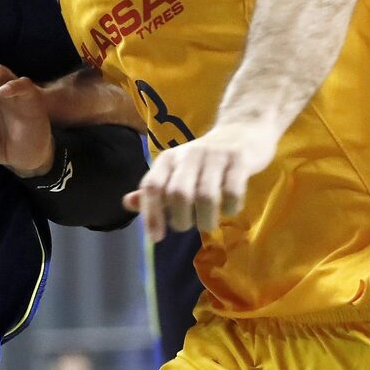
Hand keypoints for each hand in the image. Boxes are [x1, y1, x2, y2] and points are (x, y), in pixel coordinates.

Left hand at [121, 122, 276, 240]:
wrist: (240, 131)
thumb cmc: (203, 160)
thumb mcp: (175, 170)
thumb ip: (154, 189)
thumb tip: (128, 204)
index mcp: (168, 159)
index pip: (152, 186)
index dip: (151, 214)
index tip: (155, 238)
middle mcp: (188, 155)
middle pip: (178, 194)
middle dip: (181, 220)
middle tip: (187, 225)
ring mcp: (215, 157)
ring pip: (206, 196)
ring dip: (205, 220)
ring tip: (207, 223)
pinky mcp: (239, 161)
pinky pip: (232, 193)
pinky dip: (230, 208)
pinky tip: (229, 209)